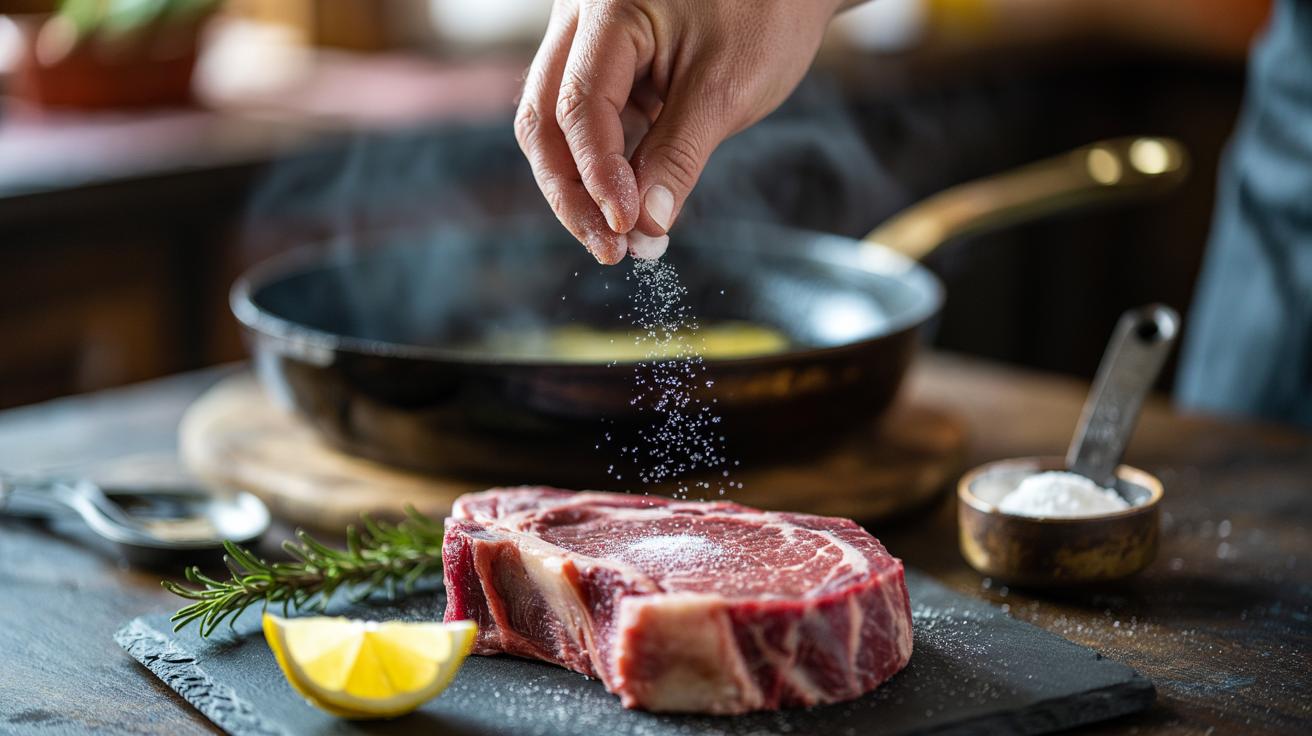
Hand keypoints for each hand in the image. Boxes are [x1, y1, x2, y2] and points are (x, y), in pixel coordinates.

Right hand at [516, 0, 847, 263]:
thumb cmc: (766, 12)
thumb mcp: (727, 89)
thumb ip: (678, 156)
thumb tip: (644, 226)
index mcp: (607, 8)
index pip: (578, 105)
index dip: (597, 176)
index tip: (625, 229)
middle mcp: (579, 18)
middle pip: (544, 119)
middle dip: (570, 192)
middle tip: (610, 249)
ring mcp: (584, 40)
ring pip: (554, 125)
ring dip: (580, 186)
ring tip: (620, 239)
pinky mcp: (602, 63)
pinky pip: (582, 120)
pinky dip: (600, 166)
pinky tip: (627, 205)